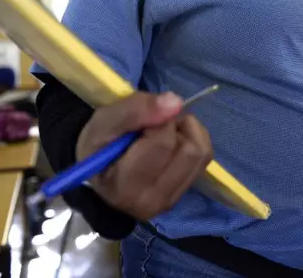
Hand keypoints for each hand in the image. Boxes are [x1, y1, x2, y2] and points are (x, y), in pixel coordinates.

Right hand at [76, 92, 212, 220]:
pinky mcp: (182, 194)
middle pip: (188, 150)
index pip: (163, 143)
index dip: (158, 120)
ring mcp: (170, 201)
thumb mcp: (104, 120)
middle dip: (175, 126)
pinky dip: (193, 141)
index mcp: (125, 187)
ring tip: (163, 133)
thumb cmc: (98, 144)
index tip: (142, 120)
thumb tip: (176, 102)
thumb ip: (135, 109)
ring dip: (187, 132)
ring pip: (201, 153)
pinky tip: (173, 142)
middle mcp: (151, 201)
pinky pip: (204, 159)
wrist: (98, 167)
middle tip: (153, 125)